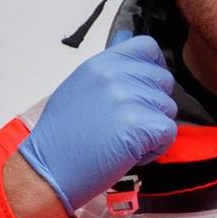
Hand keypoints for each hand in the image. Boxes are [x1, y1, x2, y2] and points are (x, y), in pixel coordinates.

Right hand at [16, 34, 179, 210]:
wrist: (48, 169)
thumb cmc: (62, 137)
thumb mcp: (80, 89)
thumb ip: (111, 77)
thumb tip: (140, 72)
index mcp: (100, 63)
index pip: (147, 47)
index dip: (155, 67)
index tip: (147, 87)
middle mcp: (115, 75)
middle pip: (164, 80)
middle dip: (154, 104)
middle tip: (127, 124)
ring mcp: (129, 98)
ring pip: (168, 108)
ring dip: (153, 128)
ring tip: (122, 140)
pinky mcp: (141, 124)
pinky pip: (169, 131)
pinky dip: (155, 147)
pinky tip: (130, 153)